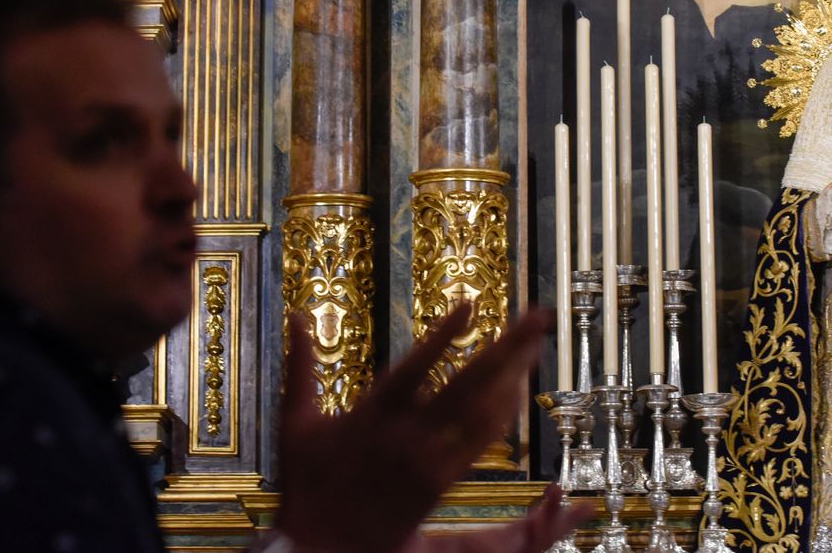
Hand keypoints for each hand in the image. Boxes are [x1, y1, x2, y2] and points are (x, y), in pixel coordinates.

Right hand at [275, 306, 557, 552]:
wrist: (321, 549)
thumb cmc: (305, 485)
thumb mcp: (294, 421)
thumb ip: (301, 366)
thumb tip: (295, 315)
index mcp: (372, 413)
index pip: (416, 365)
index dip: (444, 333)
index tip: (471, 303)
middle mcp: (407, 434)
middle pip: (468, 381)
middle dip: (508, 345)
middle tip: (537, 317)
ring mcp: (428, 460)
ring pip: (483, 411)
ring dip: (514, 375)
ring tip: (535, 343)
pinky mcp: (441, 483)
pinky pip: (480, 443)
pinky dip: (502, 413)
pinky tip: (518, 389)